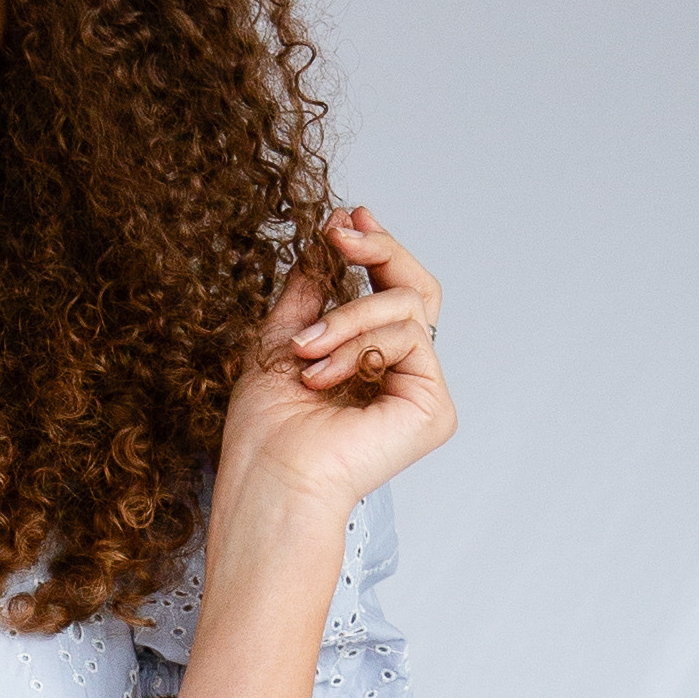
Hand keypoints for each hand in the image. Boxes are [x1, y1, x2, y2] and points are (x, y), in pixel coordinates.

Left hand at [216, 206, 454, 524]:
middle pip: (417, 288)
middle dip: (379, 250)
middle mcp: (404, 377)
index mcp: (372, 364)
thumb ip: (309, 294)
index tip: (344, 218)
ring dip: (347, 316)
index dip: (377, 250)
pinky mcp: (433, 408)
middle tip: (339, 232)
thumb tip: (326, 240)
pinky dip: (359, 345)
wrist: (269, 479)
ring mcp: (422, 392)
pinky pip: (411, 336)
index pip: (391, 293)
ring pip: (408, 305)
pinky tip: (322, 376)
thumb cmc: (265, 432)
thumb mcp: (281, 340)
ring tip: (304, 350)